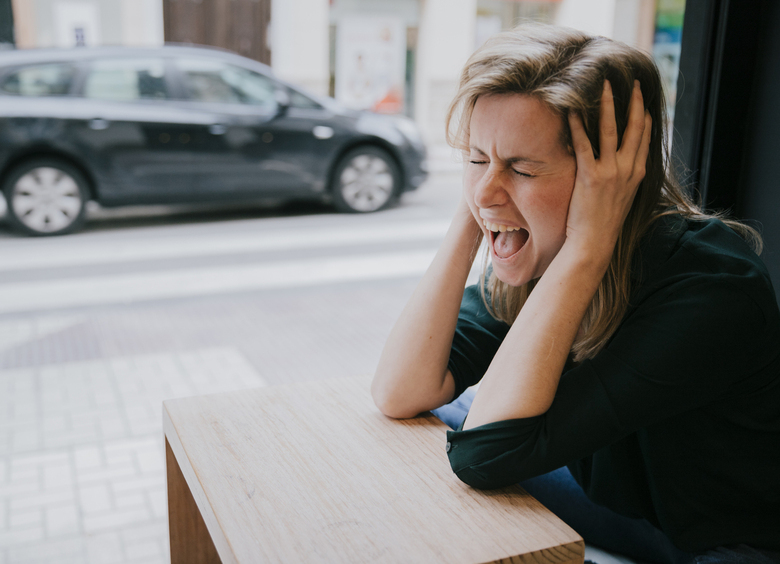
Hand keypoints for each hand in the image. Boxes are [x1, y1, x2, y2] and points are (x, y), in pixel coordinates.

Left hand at [565, 80, 651, 257]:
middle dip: (634, 102)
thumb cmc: (604, 223)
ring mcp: (610, 172)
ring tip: (603, 85)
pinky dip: (577, 126)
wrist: (595, 243)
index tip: (643, 100)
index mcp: (638, 174)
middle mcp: (628, 170)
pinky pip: (583, 145)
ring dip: (607, 104)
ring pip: (611, 130)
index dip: (644, 117)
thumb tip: (621, 167)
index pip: (645, 138)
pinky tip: (572, 110)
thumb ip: (624, 179)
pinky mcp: (590, 177)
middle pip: (634, 127)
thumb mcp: (622, 198)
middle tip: (631, 82)